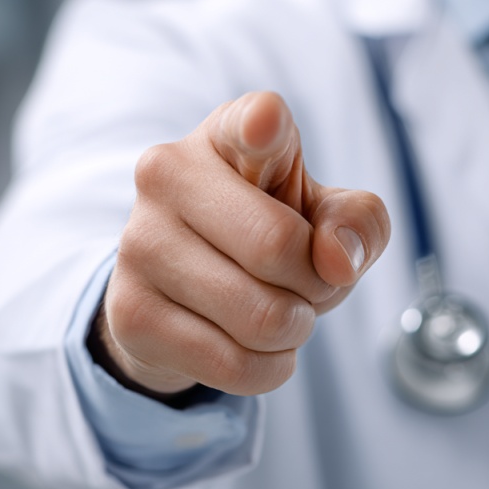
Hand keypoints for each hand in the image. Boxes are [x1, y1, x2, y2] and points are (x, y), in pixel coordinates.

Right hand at [93, 91, 390, 398]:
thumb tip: (337, 261)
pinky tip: (256, 347)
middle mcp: (168, 173)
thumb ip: (360, 222)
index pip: (253, 120)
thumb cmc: (274, 233)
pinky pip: (234, 364)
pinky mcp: (129, 313)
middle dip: (318, 285)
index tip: (267, 127)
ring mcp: (138, 242)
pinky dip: (269, 368)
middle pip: (278, 248)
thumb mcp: (330, 216)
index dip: (265, 126)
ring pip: (261, 317)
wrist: (188, 293)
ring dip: (295, 331)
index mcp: (230, 134)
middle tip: (308, 284)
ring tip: (281, 313)